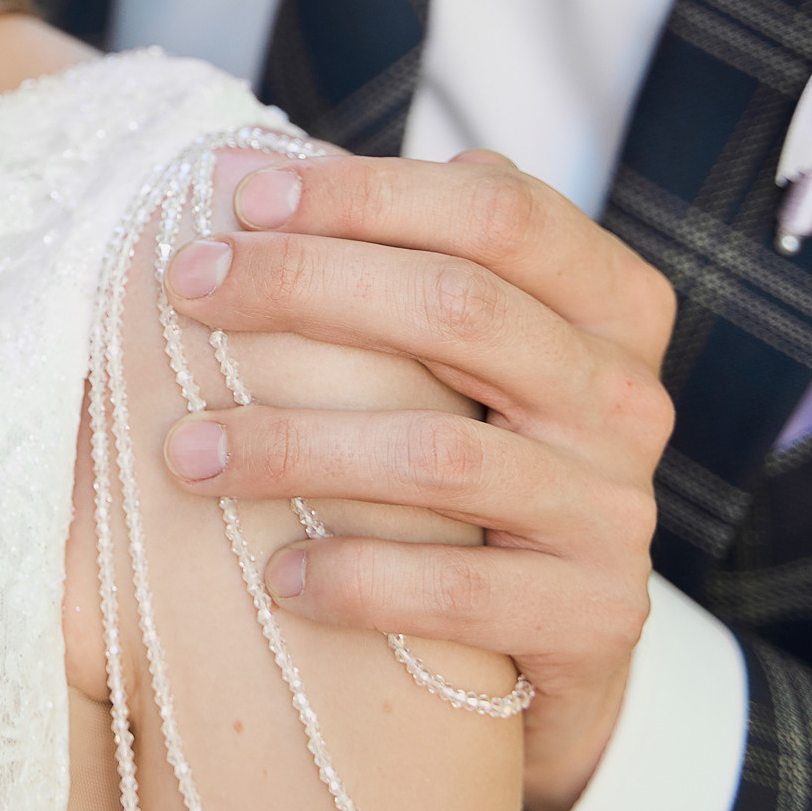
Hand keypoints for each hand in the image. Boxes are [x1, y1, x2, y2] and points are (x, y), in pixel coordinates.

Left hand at [157, 149, 674, 810]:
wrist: (555, 641)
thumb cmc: (475, 454)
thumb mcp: (460, 347)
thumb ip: (387, 254)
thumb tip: (237, 169)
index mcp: (609, 303)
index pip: (497, 211)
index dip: (364, 193)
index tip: (240, 198)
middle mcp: (626, 397)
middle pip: (461, 308)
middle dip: (303, 283)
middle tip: (186, 285)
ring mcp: (615, 510)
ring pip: (441, 455)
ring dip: (291, 445)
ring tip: (185, 451)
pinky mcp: (593, 615)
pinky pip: (457, 590)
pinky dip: (356, 577)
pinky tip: (276, 574)